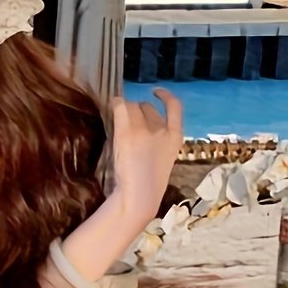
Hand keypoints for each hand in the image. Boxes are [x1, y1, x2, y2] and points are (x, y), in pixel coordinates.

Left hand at [110, 89, 183, 227]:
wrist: (140, 195)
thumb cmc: (148, 183)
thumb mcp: (163, 158)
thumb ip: (158, 141)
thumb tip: (142, 127)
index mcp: (176, 137)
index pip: (175, 107)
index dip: (165, 96)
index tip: (157, 91)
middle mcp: (161, 129)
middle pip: (147, 107)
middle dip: (138, 110)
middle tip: (128, 122)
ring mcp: (144, 129)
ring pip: (132, 106)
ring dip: (125, 110)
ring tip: (118, 121)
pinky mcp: (127, 132)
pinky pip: (120, 107)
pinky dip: (115, 104)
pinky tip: (112, 106)